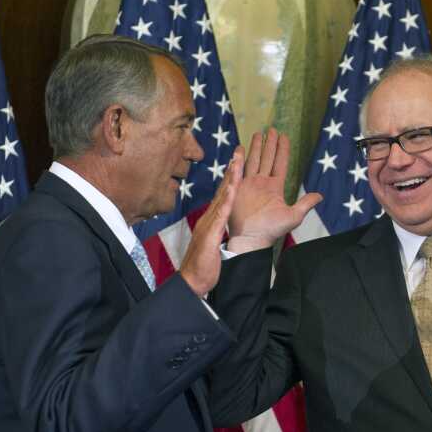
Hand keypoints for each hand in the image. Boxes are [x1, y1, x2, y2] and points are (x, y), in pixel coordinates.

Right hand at [179, 148, 241, 295]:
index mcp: (212, 220)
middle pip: (223, 190)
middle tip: (239, 151)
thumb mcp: (212, 244)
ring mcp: (209, 224)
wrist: (192, 280)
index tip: (238, 162)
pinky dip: (227, 200)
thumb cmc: (204, 266)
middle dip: (231, 170)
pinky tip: (233, 188)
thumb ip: (215, 231)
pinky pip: (220, 214)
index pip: (224, 196)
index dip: (231, 179)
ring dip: (230, 179)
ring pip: (222, 197)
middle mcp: (209, 218)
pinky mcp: (210, 233)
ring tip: (238, 161)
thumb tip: (219, 222)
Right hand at [226, 128, 322, 252]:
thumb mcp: (293, 216)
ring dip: (255, 147)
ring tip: (258, 133)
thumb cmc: (272, 230)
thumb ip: (306, 203)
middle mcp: (262, 183)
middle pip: (266, 158)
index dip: (283, 150)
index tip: (284, 136)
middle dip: (269, 144)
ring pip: (253, 160)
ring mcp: (249, 184)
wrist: (251, 237)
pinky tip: (239, 148)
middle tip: (271, 129)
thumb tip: (320, 196)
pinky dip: (238, 158)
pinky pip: (238, 169)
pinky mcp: (237, 188)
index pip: (280, 163)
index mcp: (275, 187)